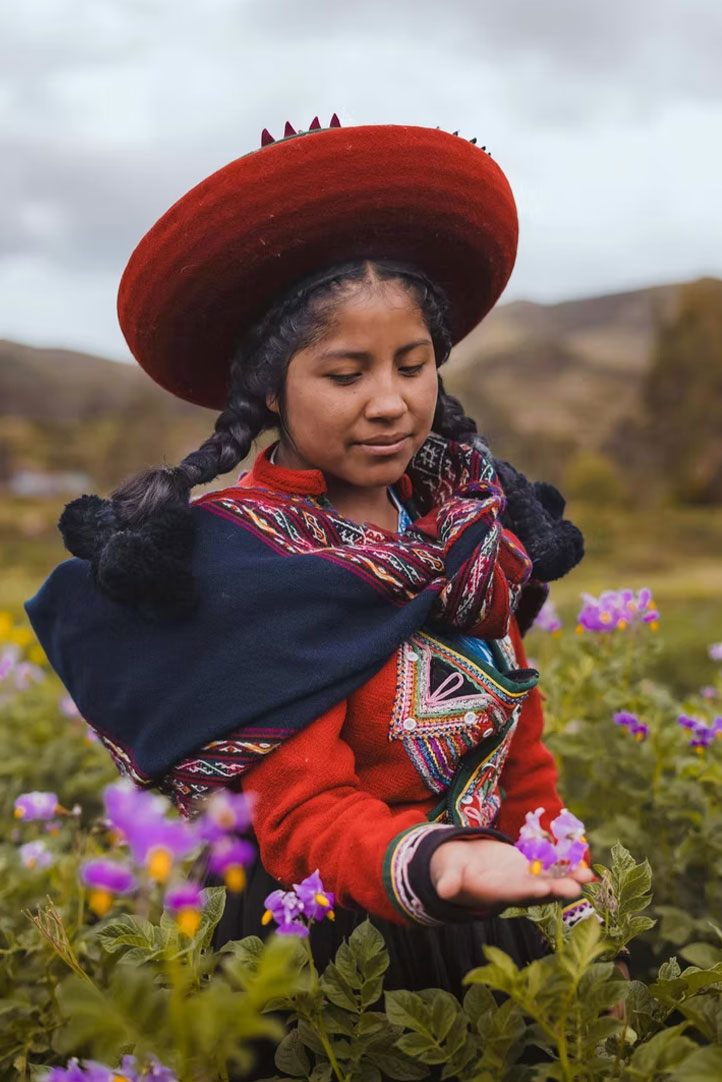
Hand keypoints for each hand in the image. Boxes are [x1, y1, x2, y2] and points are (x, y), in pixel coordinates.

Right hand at [430, 838, 593, 909]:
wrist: (458, 865)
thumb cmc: (450, 868)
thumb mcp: (446, 873)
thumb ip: (448, 881)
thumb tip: (444, 890)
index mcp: (492, 893)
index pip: (512, 894)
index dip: (527, 891)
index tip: (544, 888)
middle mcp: (511, 890)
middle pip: (536, 891)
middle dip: (556, 889)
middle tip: (576, 888)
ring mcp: (521, 879)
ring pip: (548, 881)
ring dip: (568, 879)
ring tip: (588, 875)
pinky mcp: (526, 867)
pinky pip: (549, 867)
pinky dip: (565, 865)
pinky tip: (583, 861)